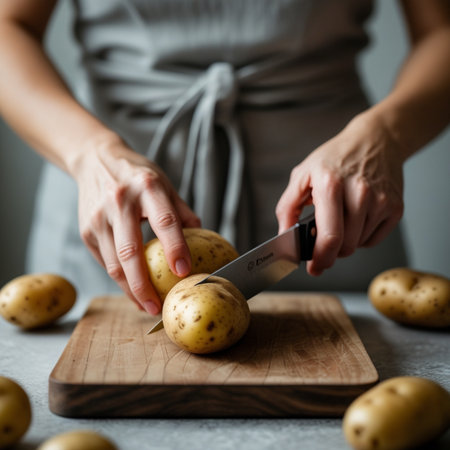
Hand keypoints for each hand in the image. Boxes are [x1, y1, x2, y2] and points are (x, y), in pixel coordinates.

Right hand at [74, 135, 200, 313]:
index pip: (164, 222)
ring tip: (147, 306)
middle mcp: (119, 201)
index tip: (184, 271)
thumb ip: (182, 211)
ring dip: (130, 290)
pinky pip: (105, 261)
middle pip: (131, 251)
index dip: (175, 248)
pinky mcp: (86, 230)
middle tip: (158, 307)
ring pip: (114, 263)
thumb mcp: (164, 183)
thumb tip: (202, 239)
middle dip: (144, 285)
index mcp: (147, 187)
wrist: (96, 160)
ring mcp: (99, 217)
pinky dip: (119, 280)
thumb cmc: (137, 174)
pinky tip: (133, 290)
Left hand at [276, 111, 405, 275]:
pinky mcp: (395, 208)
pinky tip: (356, 217)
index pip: (329, 236)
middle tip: (322, 242)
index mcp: (331, 185)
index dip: (320, 258)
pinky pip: (373, 240)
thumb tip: (284, 236)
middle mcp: (360, 193)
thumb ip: (288, 207)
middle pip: (345, 246)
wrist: (375, 140)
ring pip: (358, 245)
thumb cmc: (335, 158)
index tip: (314, 267)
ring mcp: (380, 201)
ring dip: (345, 241)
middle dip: (329, 251)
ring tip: (340, 218)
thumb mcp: (302, 175)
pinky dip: (361, 236)